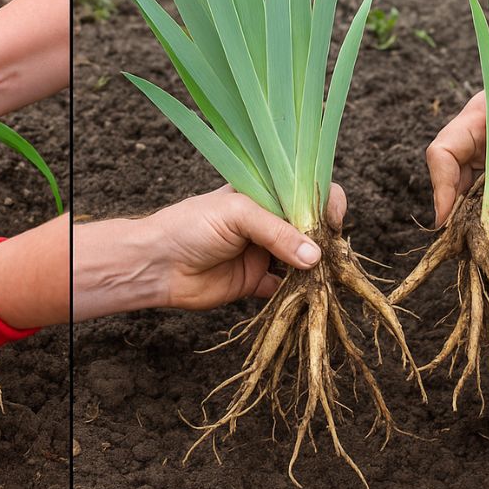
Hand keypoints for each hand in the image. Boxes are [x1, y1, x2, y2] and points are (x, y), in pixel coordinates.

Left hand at [148, 186, 346, 310]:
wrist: (156, 264)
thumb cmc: (190, 226)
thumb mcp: (236, 213)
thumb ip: (276, 231)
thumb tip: (315, 257)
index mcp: (263, 195)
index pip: (304, 192)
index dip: (324, 203)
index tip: (331, 220)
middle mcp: (266, 223)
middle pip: (309, 229)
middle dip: (324, 240)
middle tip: (330, 254)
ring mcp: (262, 254)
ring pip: (301, 261)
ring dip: (315, 269)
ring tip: (324, 276)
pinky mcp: (254, 283)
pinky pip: (285, 291)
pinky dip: (297, 295)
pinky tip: (307, 297)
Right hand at [427, 91, 488, 235]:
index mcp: (482, 118)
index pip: (443, 151)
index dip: (441, 185)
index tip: (448, 219)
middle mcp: (477, 140)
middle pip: (450, 178)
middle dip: (460, 210)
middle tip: (477, 239)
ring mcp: (487, 161)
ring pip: (468, 196)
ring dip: (482, 219)